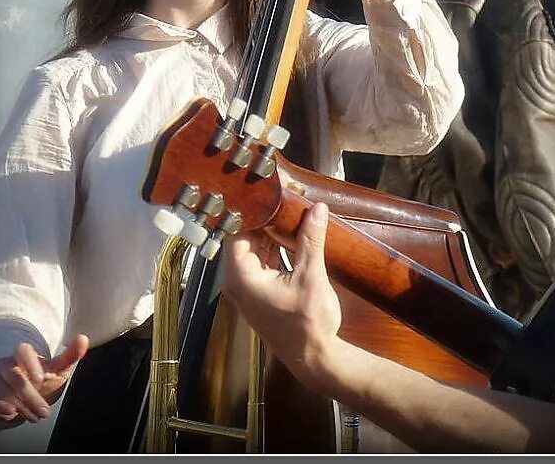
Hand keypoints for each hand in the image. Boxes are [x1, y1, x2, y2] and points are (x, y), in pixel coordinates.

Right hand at [0, 334, 88, 423]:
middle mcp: (6, 364)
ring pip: (4, 390)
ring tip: (37, 416)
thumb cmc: (44, 381)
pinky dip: (2, 407)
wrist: (26, 401)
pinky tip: (13, 412)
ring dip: (22, 405)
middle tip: (45, 411)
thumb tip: (83, 338)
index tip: (42, 379)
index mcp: (24, 354)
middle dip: (30, 395)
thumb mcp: (58, 369)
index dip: (30, 363)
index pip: (22, 350)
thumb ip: (70, 355)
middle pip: (14, 375)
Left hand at [221, 202, 342, 383]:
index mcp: (242, 277)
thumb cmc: (308, 322)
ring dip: (272, 236)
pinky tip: (293, 238)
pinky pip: (261, 264)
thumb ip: (311, 240)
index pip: (237, 233)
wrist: (313, 357)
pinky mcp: (259, 296)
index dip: (253, 213)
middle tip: (285, 202)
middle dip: (265, 222)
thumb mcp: (311, 275)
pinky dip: (274, 251)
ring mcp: (247, 291)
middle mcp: (238, 283)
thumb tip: (318, 209)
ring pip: (254, 252)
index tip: (269, 196)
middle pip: (245, 241)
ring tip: (291, 215)